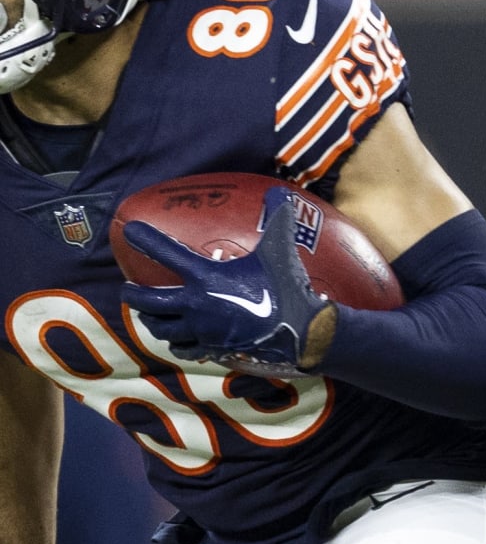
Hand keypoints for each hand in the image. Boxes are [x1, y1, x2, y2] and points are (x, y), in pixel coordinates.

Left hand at [121, 186, 330, 377]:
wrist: (300, 332)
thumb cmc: (287, 287)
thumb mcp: (280, 250)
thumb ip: (278, 220)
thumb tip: (282, 192)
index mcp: (206, 276)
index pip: (166, 253)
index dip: (145, 238)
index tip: (129, 230)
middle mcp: (195, 304)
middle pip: (148, 302)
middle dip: (132, 294)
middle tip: (127, 289)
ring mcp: (201, 331)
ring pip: (161, 329)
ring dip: (152, 321)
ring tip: (149, 316)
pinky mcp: (212, 350)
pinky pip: (184, 348)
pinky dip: (177, 343)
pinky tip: (179, 340)